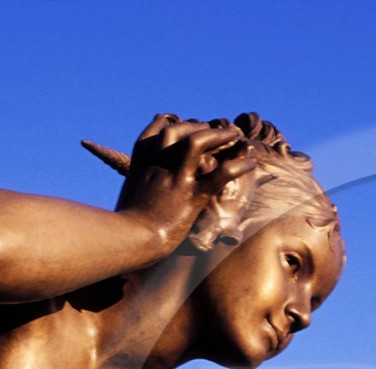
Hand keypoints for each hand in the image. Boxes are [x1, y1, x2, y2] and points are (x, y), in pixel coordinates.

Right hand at [117, 114, 260, 253]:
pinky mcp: (192, 198)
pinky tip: (250, 163)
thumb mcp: (126, 202)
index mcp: (140, 167)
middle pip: (175, 131)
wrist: (129, 241)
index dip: (165, 124)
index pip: (152, 134)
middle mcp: (157, 167)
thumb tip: (137, 194)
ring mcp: (175, 180)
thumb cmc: (125, 230)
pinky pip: (219, 175)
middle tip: (212, 128)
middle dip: (195, 126)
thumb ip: (135, 190)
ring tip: (233, 134)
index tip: (177, 120)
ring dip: (216, 135)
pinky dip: (237, 166)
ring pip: (195, 143)